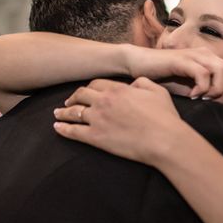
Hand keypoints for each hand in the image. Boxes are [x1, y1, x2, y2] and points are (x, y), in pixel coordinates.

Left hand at [53, 78, 189, 164]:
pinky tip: (57, 128)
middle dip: (73, 98)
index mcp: (118, 90)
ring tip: (57, 114)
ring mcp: (97, 119)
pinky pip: (73, 131)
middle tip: (68, 102)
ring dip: (63, 112)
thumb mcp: (158, 91)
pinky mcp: (96, 137)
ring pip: (73, 113)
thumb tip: (133, 83)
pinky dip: (63, 129)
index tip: (87, 92)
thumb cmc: (165, 117)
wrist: (164, 140)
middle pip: (81, 95)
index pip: (96, 84)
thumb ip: (143, 82)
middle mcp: (104, 102)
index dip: (89, 88)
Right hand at [126, 46, 222, 106]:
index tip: (221, 108)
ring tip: (203, 99)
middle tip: (213, 104)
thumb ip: (208, 95)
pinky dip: (201, 88)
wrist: (138, 65)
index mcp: (211, 61)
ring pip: (222, 71)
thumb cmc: (164, 79)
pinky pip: (202, 73)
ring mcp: (195, 55)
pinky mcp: (182, 60)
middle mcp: (207, 55)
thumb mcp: (190, 89)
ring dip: (217, 90)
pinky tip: (191, 96)